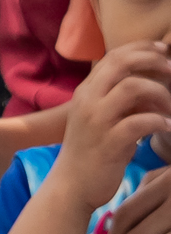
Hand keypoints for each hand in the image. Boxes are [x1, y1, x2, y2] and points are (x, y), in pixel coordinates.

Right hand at [52, 41, 170, 213]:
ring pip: (133, 87)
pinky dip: (160, 122)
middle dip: (154, 62)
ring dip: (161, 93)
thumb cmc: (92, 150)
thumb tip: (154, 83)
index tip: (163, 52)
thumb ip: (122, 98)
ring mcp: (96, 120)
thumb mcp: (103, 118)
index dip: (142, 48)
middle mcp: (88, 100)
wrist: (71, 185)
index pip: (114, 56)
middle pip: (122, 63)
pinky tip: (167, 128)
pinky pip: (140, 122)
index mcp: (86, 91)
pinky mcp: (108, 142)